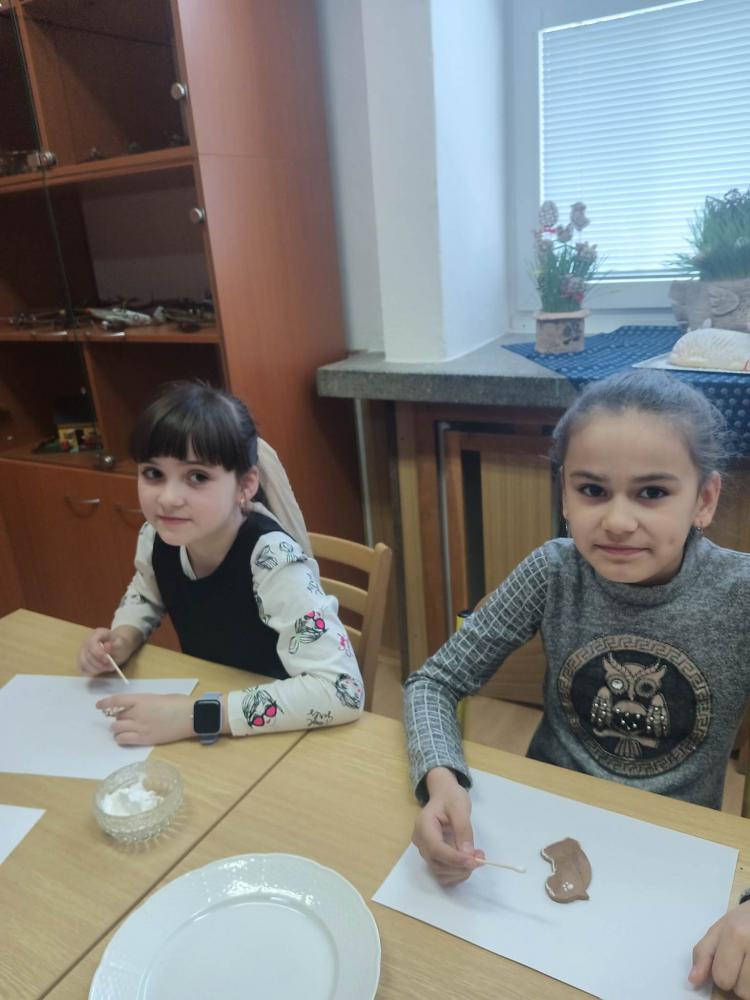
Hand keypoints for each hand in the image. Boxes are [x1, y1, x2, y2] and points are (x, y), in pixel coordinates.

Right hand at [78, 626, 141, 676]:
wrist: (118, 646)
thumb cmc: (120, 645)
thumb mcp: (122, 645)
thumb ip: (115, 646)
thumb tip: (107, 646)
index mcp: (98, 633)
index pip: (92, 643)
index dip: (98, 653)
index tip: (108, 660)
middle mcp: (87, 640)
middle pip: (87, 655)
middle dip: (99, 663)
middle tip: (110, 666)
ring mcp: (83, 650)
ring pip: (83, 662)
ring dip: (96, 668)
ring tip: (107, 667)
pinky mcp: (82, 659)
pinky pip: (82, 667)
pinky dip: (91, 671)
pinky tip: (100, 669)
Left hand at [96, 693, 194, 745]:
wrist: (191, 716)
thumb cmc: (179, 703)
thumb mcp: (159, 697)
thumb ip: (144, 702)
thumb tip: (136, 708)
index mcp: (141, 700)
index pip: (116, 701)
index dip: (105, 703)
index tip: (98, 706)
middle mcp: (137, 713)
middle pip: (117, 716)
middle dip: (118, 717)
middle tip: (123, 719)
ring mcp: (140, 727)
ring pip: (117, 729)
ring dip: (117, 728)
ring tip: (123, 729)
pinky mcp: (145, 740)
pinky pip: (124, 740)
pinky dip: (121, 738)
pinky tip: (124, 737)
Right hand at [412, 767, 483, 885]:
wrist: (444, 796)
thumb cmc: (451, 797)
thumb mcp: (460, 807)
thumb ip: (463, 829)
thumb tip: (468, 854)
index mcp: (423, 825)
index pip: (436, 849)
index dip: (454, 859)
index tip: (473, 862)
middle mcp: (421, 841)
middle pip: (437, 864)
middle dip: (460, 865)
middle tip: (480, 856)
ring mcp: (426, 851)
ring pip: (440, 872)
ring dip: (460, 871)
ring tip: (476, 857)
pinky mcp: (433, 857)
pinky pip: (443, 874)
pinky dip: (457, 873)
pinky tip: (468, 862)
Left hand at [690, 903, 749, 996]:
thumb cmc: (746, 919)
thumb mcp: (721, 928)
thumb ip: (704, 953)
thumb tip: (693, 980)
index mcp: (736, 935)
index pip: (722, 978)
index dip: (722, 973)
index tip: (729, 960)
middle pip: (741, 991)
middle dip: (739, 980)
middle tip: (744, 960)